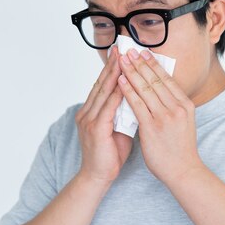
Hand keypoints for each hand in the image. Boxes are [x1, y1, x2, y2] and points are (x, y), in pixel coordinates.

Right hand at [75, 45, 132, 184]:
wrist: (98, 177)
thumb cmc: (109, 155)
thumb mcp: (118, 128)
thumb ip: (123, 113)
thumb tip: (137, 100)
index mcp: (91, 111)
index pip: (103, 85)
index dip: (112, 68)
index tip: (121, 53)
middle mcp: (87, 112)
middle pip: (101, 83)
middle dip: (112, 65)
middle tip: (121, 47)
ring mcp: (89, 120)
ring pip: (103, 92)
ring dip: (114, 74)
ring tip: (123, 58)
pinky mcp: (95, 129)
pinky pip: (108, 108)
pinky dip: (117, 94)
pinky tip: (125, 83)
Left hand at [117, 48, 203, 184]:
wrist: (183, 171)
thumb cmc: (181, 149)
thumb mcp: (184, 121)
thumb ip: (174, 106)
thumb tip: (161, 91)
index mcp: (185, 104)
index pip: (167, 79)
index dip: (153, 64)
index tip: (144, 52)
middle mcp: (177, 107)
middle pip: (155, 79)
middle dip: (140, 63)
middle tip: (129, 50)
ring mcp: (165, 116)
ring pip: (145, 88)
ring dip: (132, 72)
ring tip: (122, 60)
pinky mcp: (152, 127)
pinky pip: (137, 104)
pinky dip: (128, 90)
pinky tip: (121, 81)